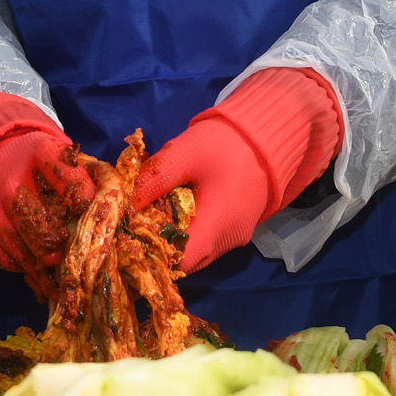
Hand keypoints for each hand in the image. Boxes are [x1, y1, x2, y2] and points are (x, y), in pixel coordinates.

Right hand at [0, 129, 96, 277]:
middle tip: (61, 256)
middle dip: (45, 238)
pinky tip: (31, 267)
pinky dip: (15, 263)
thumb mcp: (64, 159)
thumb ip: (88, 180)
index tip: (86, 210)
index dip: (77, 192)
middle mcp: (10, 174)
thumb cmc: (40, 165)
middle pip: (25, 209)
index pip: (61, 169)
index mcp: (40, 151)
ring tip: (53, 275)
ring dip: (33, 261)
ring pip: (9, 237)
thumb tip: (112, 214)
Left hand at [132, 68, 342, 272]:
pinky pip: (207, 242)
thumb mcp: (184, 153)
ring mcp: (235, 237)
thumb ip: (154, 180)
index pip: (177, 262)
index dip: (149, 253)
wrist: (271, 133)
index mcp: (217, 226)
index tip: (127, 235)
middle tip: (134, 224)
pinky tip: (173, 212)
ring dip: (172, 241)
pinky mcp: (237, 228)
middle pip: (185, 263)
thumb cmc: (227, 143)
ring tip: (151, 216)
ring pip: (196, 254)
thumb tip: (125, 205)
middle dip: (157, 247)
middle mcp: (228, 241)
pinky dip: (188, 234)